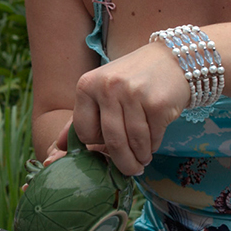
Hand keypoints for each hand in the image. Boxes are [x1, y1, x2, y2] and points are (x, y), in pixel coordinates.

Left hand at [71, 40, 191, 175]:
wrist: (172, 60)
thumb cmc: (133, 79)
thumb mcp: (102, 91)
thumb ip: (82, 118)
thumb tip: (58, 147)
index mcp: (87, 85)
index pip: (84, 132)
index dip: (96, 143)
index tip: (107, 144)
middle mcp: (108, 87)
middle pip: (111, 140)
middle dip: (122, 162)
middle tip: (131, 170)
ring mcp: (134, 94)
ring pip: (134, 143)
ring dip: (140, 157)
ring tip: (143, 159)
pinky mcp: (157, 103)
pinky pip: (153, 138)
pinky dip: (153, 146)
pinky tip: (154, 142)